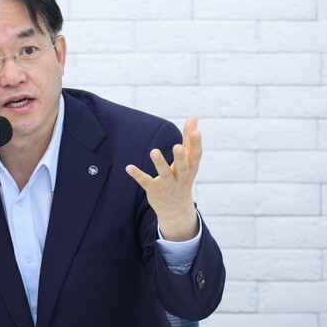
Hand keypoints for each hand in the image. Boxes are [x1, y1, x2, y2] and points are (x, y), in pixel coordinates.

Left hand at [125, 116, 201, 241]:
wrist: (176, 209)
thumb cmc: (182, 178)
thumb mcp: (187, 160)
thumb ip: (188, 138)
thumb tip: (194, 116)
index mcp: (191, 168)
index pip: (196, 156)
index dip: (196, 144)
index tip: (196, 132)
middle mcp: (181, 178)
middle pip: (183, 167)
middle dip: (180, 157)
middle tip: (177, 146)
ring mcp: (168, 185)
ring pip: (165, 175)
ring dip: (160, 163)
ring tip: (154, 151)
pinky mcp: (154, 190)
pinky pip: (145, 182)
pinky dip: (138, 175)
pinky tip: (129, 167)